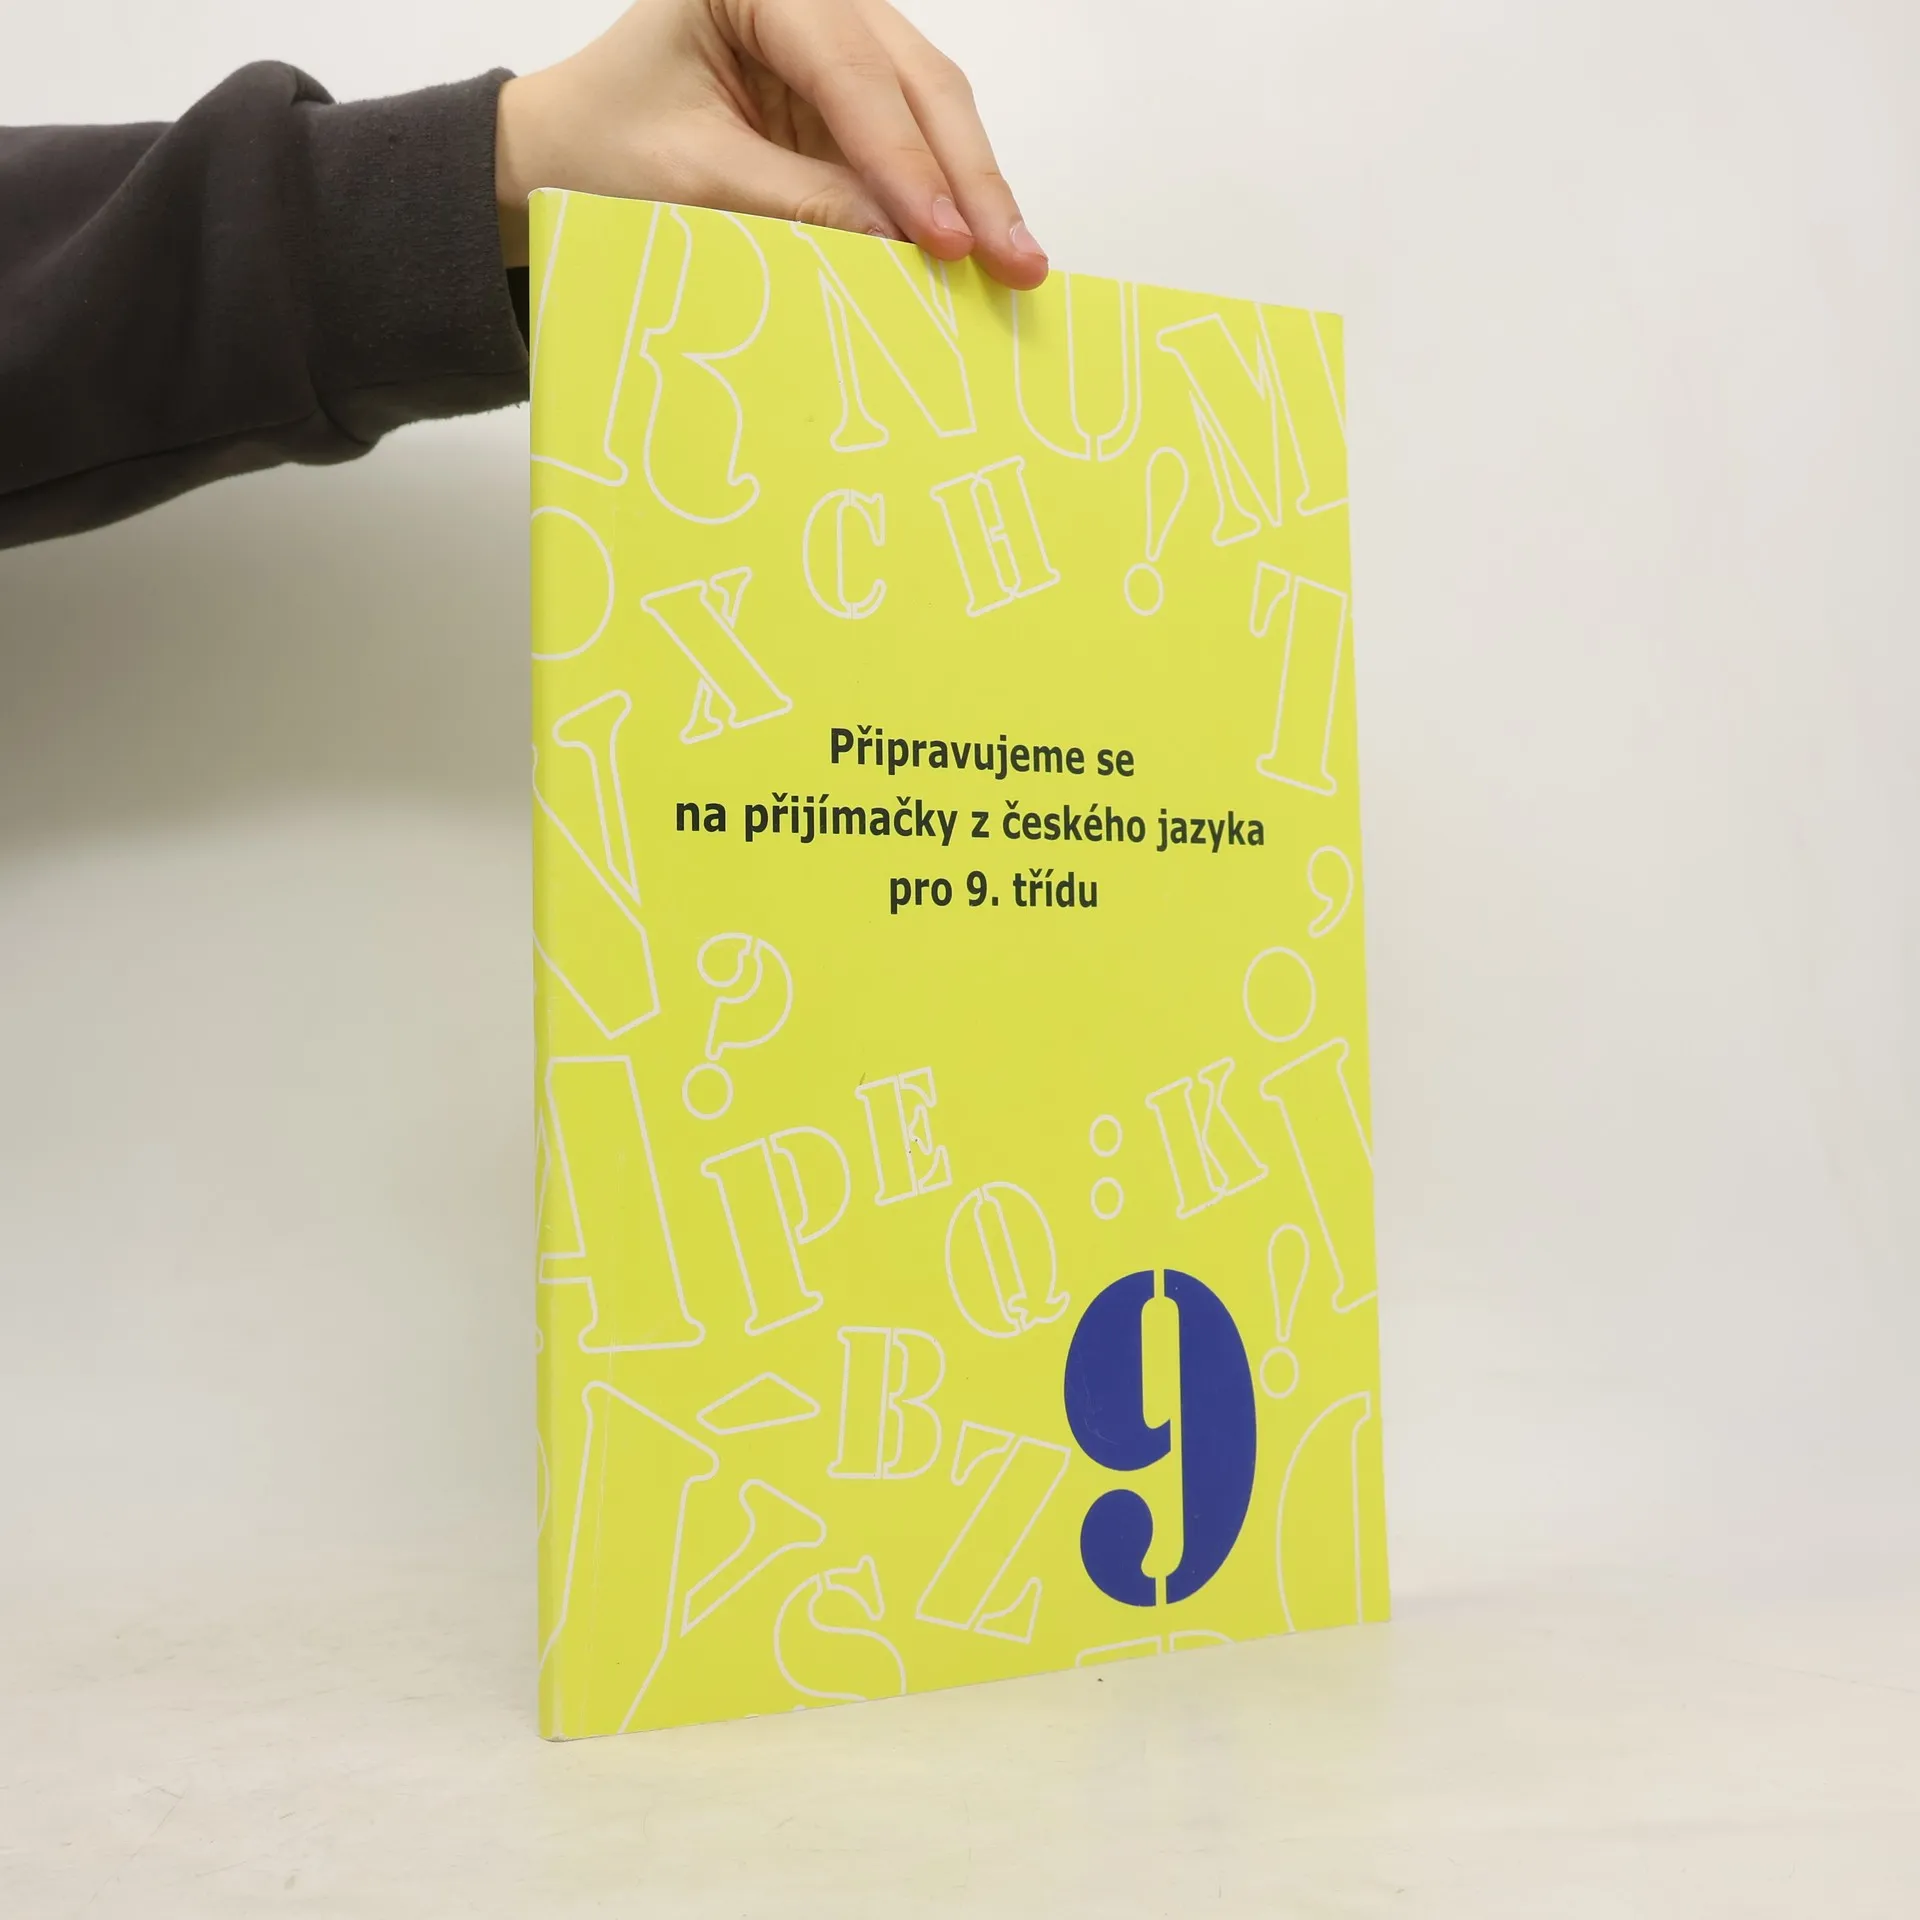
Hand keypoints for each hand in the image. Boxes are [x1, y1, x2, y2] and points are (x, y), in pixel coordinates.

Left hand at [494, 0, 1047, 287]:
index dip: (905, 164)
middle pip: (915, 78)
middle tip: (1015, 260)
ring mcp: (836, 37)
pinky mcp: (847, 92)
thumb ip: (798, 206)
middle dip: (969, 176)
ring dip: (975, 187)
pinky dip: (947, 194)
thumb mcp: (692, 181)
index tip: (946, 241)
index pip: (851, 72)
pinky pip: (914, 137)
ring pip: (931, 102)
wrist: (560, 151)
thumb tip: (903, 249)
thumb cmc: (601, 148)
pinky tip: (981, 244)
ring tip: (1015, 263)